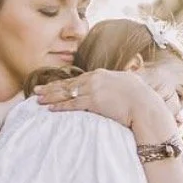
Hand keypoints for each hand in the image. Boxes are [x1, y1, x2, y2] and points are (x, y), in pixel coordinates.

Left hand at [34, 69, 171, 140]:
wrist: (145, 106)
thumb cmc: (140, 98)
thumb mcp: (127, 85)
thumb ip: (116, 85)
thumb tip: (115, 89)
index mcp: (102, 74)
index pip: (77, 79)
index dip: (63, 83)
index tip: (52, 85)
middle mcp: (95, 79)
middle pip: (68, 84)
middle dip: (51, 88)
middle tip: (37, 90)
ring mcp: (93, 90)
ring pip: (67, 93)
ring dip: (51, 96)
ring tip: (38, 99)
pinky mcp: (94, 102)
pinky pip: (73, 104)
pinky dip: (60, 106)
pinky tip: (50, 108)